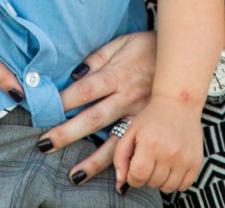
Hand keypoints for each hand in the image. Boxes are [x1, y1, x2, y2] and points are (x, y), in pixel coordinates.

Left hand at [36, 31, 156, 181]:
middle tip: (45, 144)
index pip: (85, 90)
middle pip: (93, 118)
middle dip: (68, 133)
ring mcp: (139, 115)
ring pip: (114, 142)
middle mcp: (127, 97)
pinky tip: (117, 182)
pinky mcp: (150, 127)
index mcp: (117, 75)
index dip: (63, 101)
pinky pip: (136, 150)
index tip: (43, 110)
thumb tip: (75, 73)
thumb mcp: (122, 42)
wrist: (181, 60)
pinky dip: (126, 166)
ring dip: (93, 160)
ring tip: (74, 175)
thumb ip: (98, 56)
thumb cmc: (147, 47)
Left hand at [113, 95, 203, 193]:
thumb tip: (120, 181)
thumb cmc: (152, 117)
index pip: (137, 177)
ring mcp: (184, 158)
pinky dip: (176, 181)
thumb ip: (120, 156)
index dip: (132, 177)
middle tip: (148, 160)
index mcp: (149, 143)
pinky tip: (172, 166)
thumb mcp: (131, 130)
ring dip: (160, 180)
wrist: (179, 102)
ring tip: (159, 163)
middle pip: (152, 183)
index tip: (134, 168)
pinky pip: (183, 186)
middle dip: (146, 176)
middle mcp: (168, 152)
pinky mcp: (196, 162)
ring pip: (167, 187)